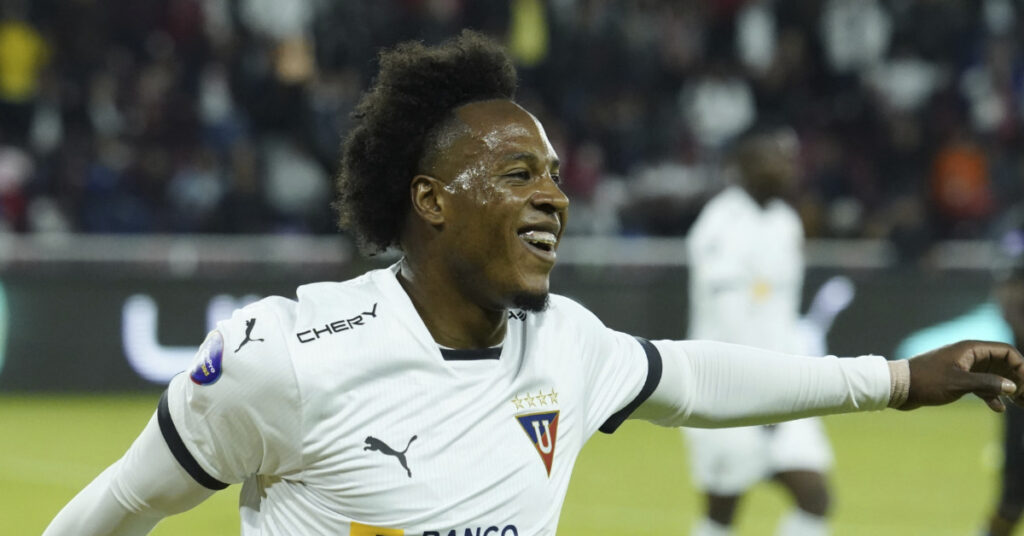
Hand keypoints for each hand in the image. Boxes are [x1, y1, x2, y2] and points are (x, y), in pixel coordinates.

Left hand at [902, 340, 1023, 411]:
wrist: (898, 387)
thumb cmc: (927, 381)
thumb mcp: (959, 383)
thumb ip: (987, 384)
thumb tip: (1012, 386)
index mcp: (971, 349)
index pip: (1006, 352)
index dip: (1021, 367)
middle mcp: (970, 356)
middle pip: (1003, 364)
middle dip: (1017, 380)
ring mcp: (964, 368)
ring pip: (993, 376)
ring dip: (1007, 389)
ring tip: (1020, 404)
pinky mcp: (957, 379)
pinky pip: (981, 385)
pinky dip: (991, 395)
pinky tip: (998, 408)